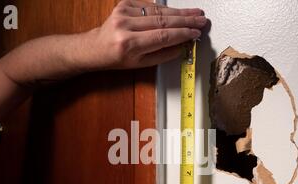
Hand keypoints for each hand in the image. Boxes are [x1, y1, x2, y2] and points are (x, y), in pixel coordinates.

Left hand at [87, 0, 207, 69]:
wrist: (96, 47)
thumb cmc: (117, 58)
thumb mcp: (141, 64)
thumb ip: (162, 55)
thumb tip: (182, 47)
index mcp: (129, 44)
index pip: (163, 36)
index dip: (182, 34)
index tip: (196, 33)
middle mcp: (126, 26)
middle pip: (163, 20)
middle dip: (186, 20)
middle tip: (201, 20)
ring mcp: (124, 12)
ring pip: (159, 10)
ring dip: (179, 12)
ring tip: (195, 13)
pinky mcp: (124, 4)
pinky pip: (150, 5)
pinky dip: (165, 9)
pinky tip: (177, 11)